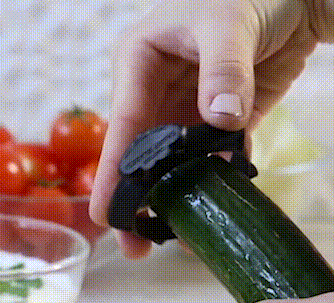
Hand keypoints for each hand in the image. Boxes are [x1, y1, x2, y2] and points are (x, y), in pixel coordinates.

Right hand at [89, 0, 319, 257]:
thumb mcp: (228, 25)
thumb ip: (222, 71)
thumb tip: (219, 120)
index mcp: (138, 64)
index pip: (122, 125)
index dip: (112, 173)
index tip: (106, 214)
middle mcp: (154, 92)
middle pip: (140, 155)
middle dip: (138, 200)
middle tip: (135, 247)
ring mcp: (184, 110)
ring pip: (173, 165)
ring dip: (175, 200)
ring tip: (176, 241)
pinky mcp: (217, 122)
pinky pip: (211, 160)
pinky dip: (214, 186)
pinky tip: (212, 215)